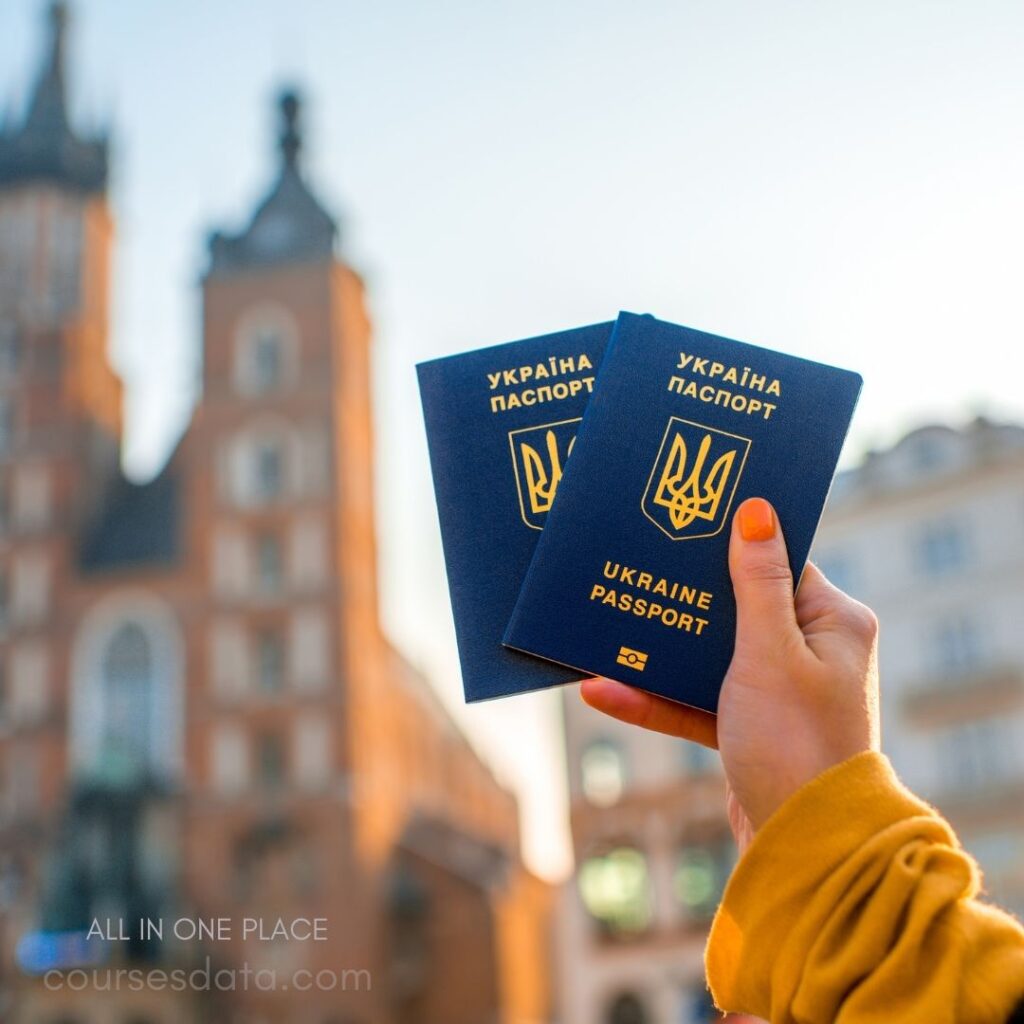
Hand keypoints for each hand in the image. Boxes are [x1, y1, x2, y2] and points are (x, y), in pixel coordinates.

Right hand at [580, 497, 880, 851]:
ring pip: (709, 658)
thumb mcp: (770, 652)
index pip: (781, 563)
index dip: (732, 544)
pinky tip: (602, 691)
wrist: (805, 847)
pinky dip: (656, 699)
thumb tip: (756, 510)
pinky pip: (697, 702)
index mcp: (833, 623)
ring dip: (658, 654)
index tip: (682, 523)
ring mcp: (779, 693)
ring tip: (603, 633)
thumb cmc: (797, 741)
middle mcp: (811, 653)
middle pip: (735, 608)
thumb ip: (757, 582)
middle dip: (681, 601)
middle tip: (634, 567)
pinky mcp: (749, 728)